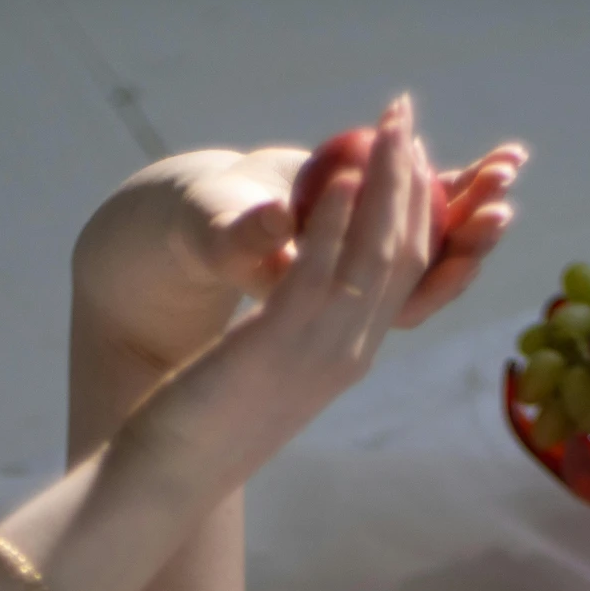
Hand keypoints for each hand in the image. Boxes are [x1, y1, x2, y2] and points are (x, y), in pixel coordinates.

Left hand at [119, 97, 450, 500]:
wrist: (173, 476)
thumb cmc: (211, 425)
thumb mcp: (270, 370)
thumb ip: (297, 330)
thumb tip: (298, 295)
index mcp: (350, 353)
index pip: (406, 273)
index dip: (416, 208)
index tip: (411, 153)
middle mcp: (350, 351)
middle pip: (403, 253)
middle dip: (410, 179)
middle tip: (404, 114)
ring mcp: (321, 351)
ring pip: (375, 255)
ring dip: (385, 183)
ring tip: (388, 124)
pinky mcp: (278, 346)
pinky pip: (320, 273)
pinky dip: (337, 220)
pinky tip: (343, 175)